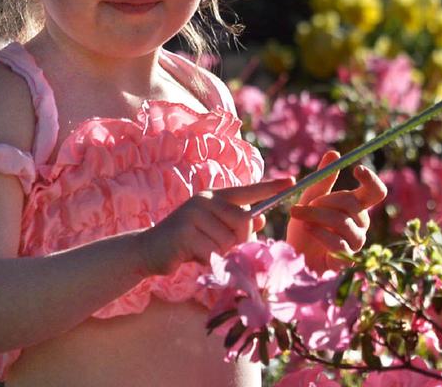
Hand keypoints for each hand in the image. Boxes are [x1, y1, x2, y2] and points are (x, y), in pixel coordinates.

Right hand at [136, 177, 295, 276]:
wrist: (149, 250)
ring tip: (201, 250)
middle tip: (219, 248)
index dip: (270, 187)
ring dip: (220, 254)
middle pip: (243, 223)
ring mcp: (194, 214)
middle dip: (237, 242)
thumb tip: (259, 221)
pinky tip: (192, 256)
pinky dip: (207, 261)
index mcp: (215, 197)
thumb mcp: (213, 231)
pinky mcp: (185, 232)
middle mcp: (205, 200)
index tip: (292, 180)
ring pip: (229, 242)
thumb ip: (235, 225)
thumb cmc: (187, 242)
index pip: (247, 190)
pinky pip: (213, 253)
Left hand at [286, 150, 386, 271]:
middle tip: (307, 203)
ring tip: (299, 215)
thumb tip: (335, 152)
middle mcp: (361, 224)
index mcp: (356, 207)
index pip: (376, 192)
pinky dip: (318, 233)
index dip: (371, 180)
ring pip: (342, 222)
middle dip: (326, 200)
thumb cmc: (305, 225)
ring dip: (316, 216)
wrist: (294, 255)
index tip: (356, 169)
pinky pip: (337, 243)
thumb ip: (323, 178)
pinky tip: (307, 229)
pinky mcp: (347, 260)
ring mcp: (356, 243)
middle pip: (353, 204)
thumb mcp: (310, 198)